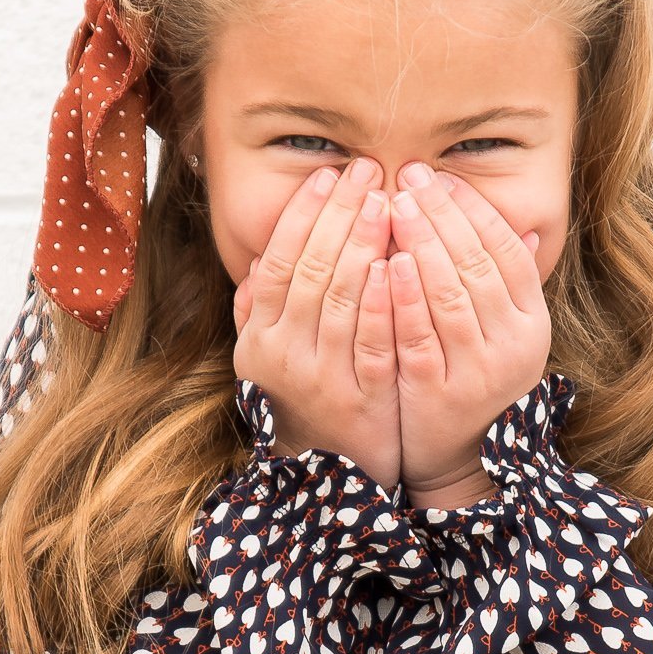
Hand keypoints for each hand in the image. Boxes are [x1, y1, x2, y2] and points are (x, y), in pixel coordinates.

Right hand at [231, 156, 402, 488]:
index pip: (278, 260)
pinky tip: (393, 264)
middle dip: (340, 214)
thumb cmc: (305, 403)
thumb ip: (262, 313)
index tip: (329, 175)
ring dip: (362, 243)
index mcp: (259, 337)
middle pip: (310, 269)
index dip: (302, 214)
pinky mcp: (361, 400)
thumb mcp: (270, 360)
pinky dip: (379, 301)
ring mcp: (321, 378)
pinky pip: (369, 342)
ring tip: (386, 201)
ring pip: (339, 298)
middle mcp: (282, 354)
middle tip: (368, 172)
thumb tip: (260, 261)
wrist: (328, 481)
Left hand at [386, 166, 549, 509]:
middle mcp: (512, 345)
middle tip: (410, 176)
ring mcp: (475, 371)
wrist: (460, 460)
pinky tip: (386, 262)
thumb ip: (508, 283)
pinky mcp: (436, 393)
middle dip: (442, 214)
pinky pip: (419, 335)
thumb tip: (523, 223)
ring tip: (395, 204)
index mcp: (532, 323)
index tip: (441, 177)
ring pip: (449, 294)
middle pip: (477, 264)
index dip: (474, 209)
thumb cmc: (476, 381)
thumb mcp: (505, 334)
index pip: (508, 250)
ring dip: (422, 243)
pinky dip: (404, 297)